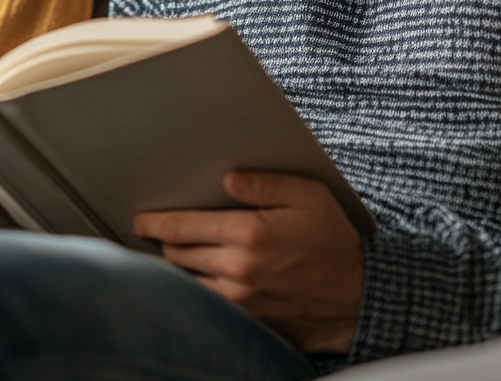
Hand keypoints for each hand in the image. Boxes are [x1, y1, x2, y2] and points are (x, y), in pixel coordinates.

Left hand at [134, 171, 363, 354]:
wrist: (360, 296)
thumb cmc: (333, 238)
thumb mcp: (306, 195)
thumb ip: (263, 182)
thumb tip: (225, 177)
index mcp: (248, 233)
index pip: (182, 227)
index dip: (155, 221)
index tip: (140, 218)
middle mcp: (238, 270)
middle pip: (179, 255)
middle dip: (163, 241)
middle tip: (152, 230)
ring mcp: (241, 301)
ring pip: (188, 283)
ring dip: (176, 268)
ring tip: (170, 253)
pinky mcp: (249, 322)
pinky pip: (208, 306)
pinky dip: (196, 292)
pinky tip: (194, 280)